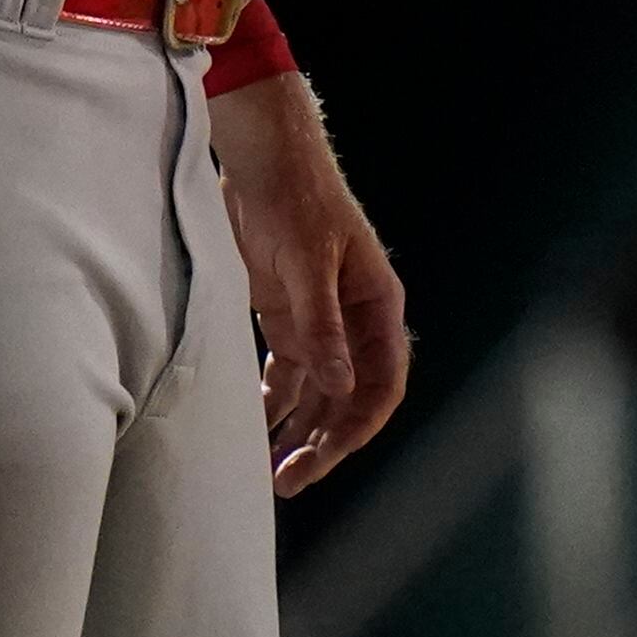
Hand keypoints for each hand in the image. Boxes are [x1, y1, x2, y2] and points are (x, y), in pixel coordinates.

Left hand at [217, 70, 405, 493]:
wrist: (262, 157)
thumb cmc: (295, 200)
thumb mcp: (306, 262)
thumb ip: (320, 325)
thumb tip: (338, 387)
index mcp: (378, 309)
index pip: (381, 385)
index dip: (357, 426)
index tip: (326, 455)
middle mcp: (355, 324)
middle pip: (348, 399)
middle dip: (323, 441)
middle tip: (289, 479)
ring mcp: (320, 322)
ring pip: (316, 394)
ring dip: (296, 430)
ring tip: (271, 472)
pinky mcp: (286, 316)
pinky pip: (286, 373)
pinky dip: (272, 403)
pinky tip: (254, 431)